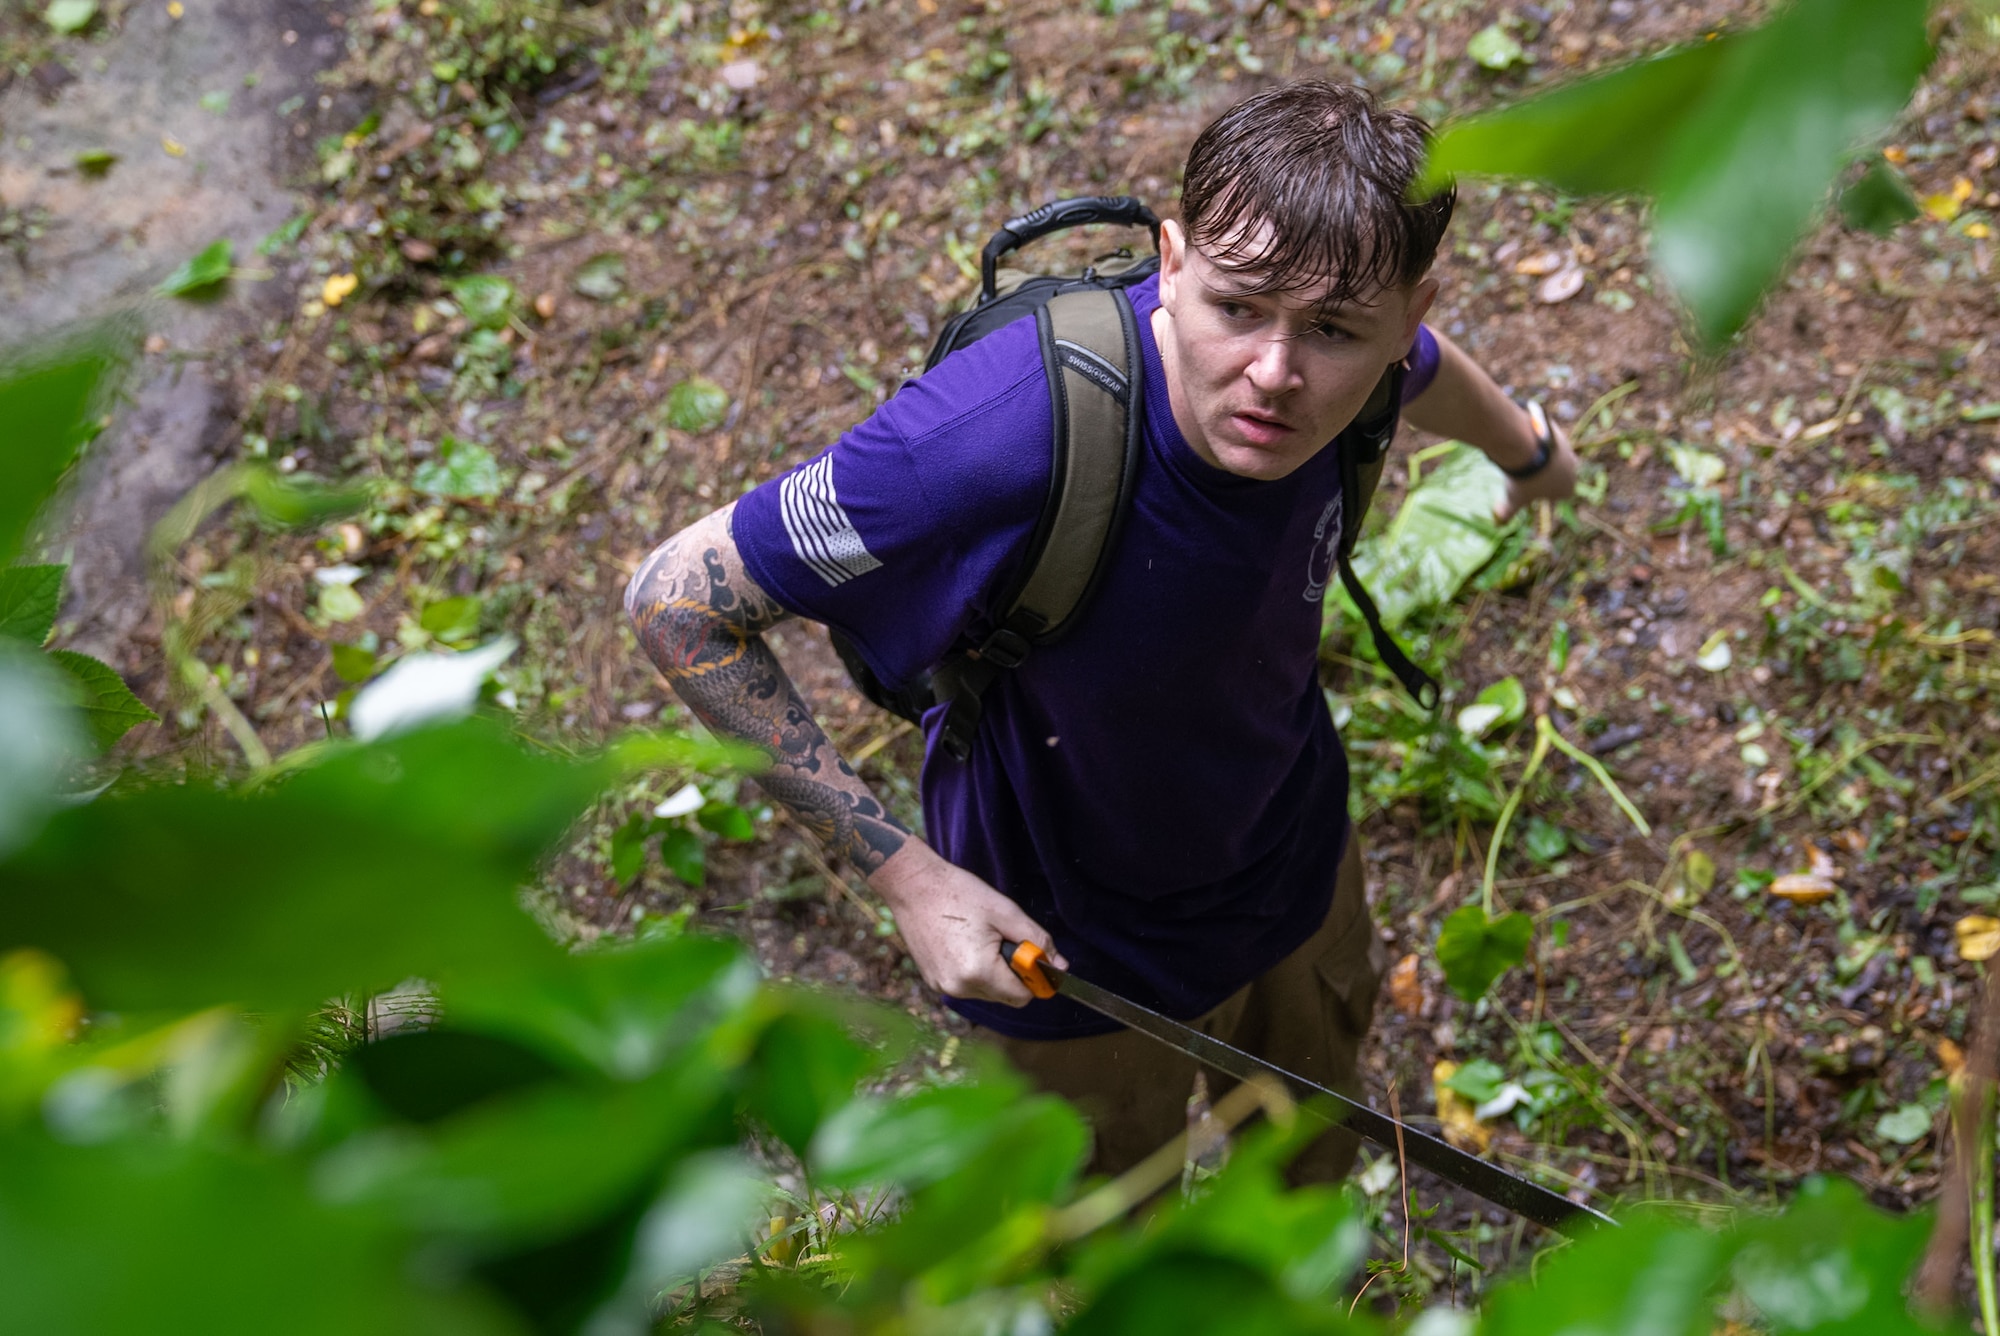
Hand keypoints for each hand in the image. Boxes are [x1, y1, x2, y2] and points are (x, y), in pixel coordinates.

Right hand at [868, 840, 1065, 1005]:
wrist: (913, 886)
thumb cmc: (960, 894)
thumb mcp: (1006, 912)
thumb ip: (1036, 941)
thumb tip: (1060, 966)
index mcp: (979, 973)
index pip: (1022, 997)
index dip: (1033, 978)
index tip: (1028, 955)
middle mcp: (959, 988)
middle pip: (1004, 997)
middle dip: (1011, 974)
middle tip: (1000, 939)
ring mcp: (943, 987)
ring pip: (986, 992)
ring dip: (992, 973)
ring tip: (979, 938)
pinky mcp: (932, 981)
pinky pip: (966, 986)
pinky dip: (973, 972)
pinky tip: (963, 943)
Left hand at [1495, 414, 1577, 523]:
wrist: (1526, 445)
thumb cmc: (1524, 477)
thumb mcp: (1514, 498)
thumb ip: (1509, 511)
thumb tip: (1500, 522)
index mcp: (1567, 488)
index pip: (1561, 495)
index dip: (1548, 495)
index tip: (1532, 493)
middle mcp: (1572, 468)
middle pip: (1559, 474)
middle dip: (1546, 476)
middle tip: (1527, 474)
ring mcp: (1567, 449)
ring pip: (1555, 456)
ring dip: (1543, 458)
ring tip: (1523, 458)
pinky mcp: (1558, 432)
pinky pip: (1548, 440)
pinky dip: (1538, 443)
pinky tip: (1524, 444)